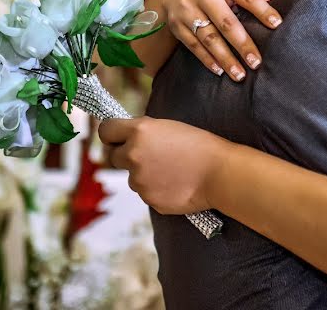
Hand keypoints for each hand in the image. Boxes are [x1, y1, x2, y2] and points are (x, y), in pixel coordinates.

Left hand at [98, 117, 227, 213]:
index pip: (106, 131)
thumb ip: (142, 132)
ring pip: (132, 177)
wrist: (220, 173)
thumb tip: (126, 140)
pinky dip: (156, 188)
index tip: (117, 138)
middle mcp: (133, 155)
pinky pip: (146, 192)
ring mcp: (139, 180)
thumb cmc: (200, 145)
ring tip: (172, 170)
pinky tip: (176, 182)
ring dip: (144, 174)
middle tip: (148, 155)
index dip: (111, 134)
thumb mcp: (168, 127)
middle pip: (113, 157)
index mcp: (139, 132)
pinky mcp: (148, 199)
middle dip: (126, 156)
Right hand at [158, 0, 282, 80]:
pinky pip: (195, 46)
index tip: (277, 26)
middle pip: (226, 23)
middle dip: (243, 44)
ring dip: (226, 59)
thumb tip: (275, 17)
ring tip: (240, 74)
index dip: (262, 11)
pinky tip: (220, 70)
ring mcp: (187, 9)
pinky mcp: (177, 25)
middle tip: (256, 62)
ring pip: (209, 38)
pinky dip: (208, 60)